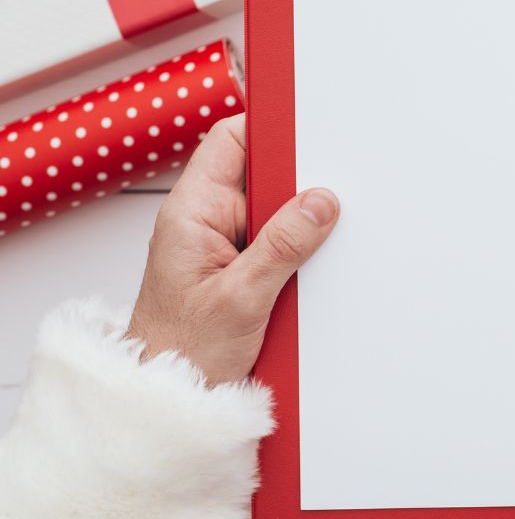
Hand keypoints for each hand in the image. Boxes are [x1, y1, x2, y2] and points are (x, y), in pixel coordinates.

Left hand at [126, 114, 339, 383]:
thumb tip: (321, 201)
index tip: (311, 128)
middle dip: (297, 181)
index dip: (269, 127)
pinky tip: (310, 265)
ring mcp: (224, 243)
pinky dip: (299, 247)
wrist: (168, 404)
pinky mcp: (241, 266)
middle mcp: (206, 220)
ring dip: (300, 221)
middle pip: (261, 171)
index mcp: (192, 212)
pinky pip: (279, 239)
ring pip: (275, 207)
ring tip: (317, 242)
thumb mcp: (241, 298)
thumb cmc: (180, 354)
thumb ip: (282, 245)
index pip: (230, 140)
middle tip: (327, 197)